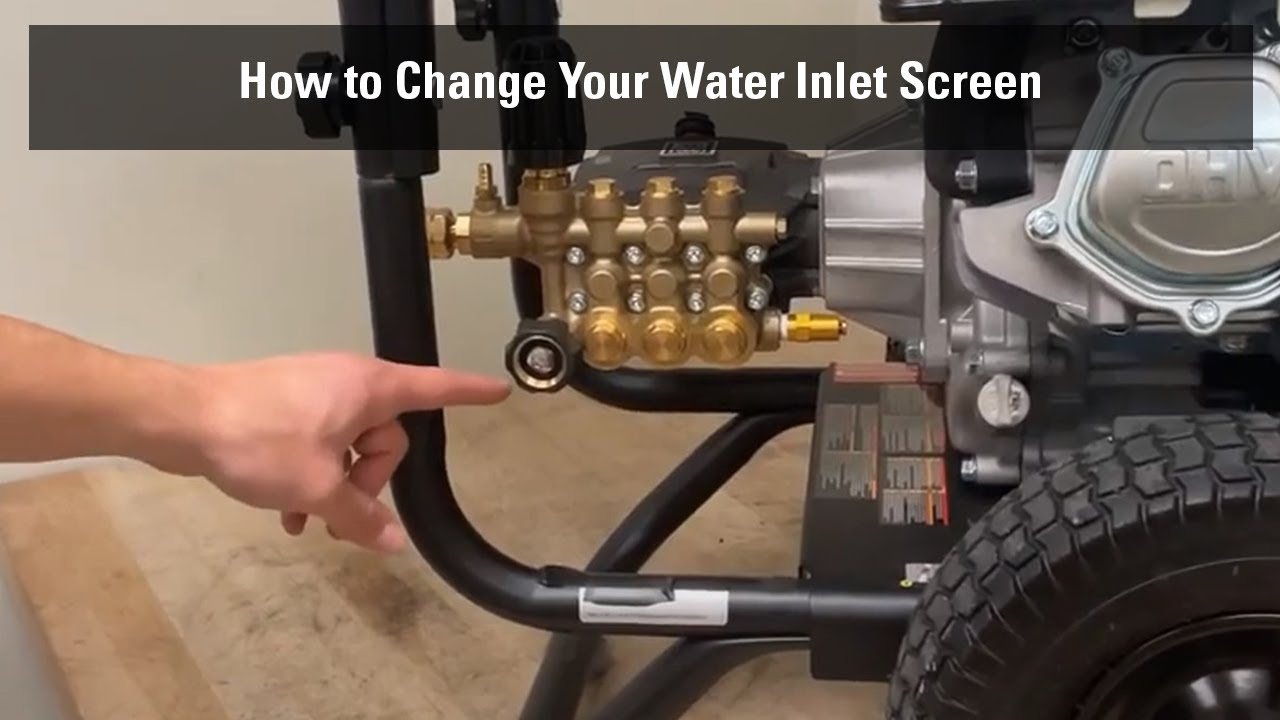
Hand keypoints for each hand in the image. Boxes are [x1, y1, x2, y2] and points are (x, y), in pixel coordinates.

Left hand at [180, 353, 509, 552]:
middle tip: (338, 516)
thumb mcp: (316, 487)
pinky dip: (311, 474)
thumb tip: (395, 542)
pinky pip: (318, 442)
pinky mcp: (285, 404)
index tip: (499, 391)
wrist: (180, 417)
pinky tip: (288, 513)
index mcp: (368, 388)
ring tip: (306, 523)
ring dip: (336, 486)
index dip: (469, 392)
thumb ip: (361, 516)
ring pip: (348, 445)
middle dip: (369, 481)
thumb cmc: (258, 441)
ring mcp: (314, 391)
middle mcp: (347, 382)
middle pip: (385, 437)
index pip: (434, 388)